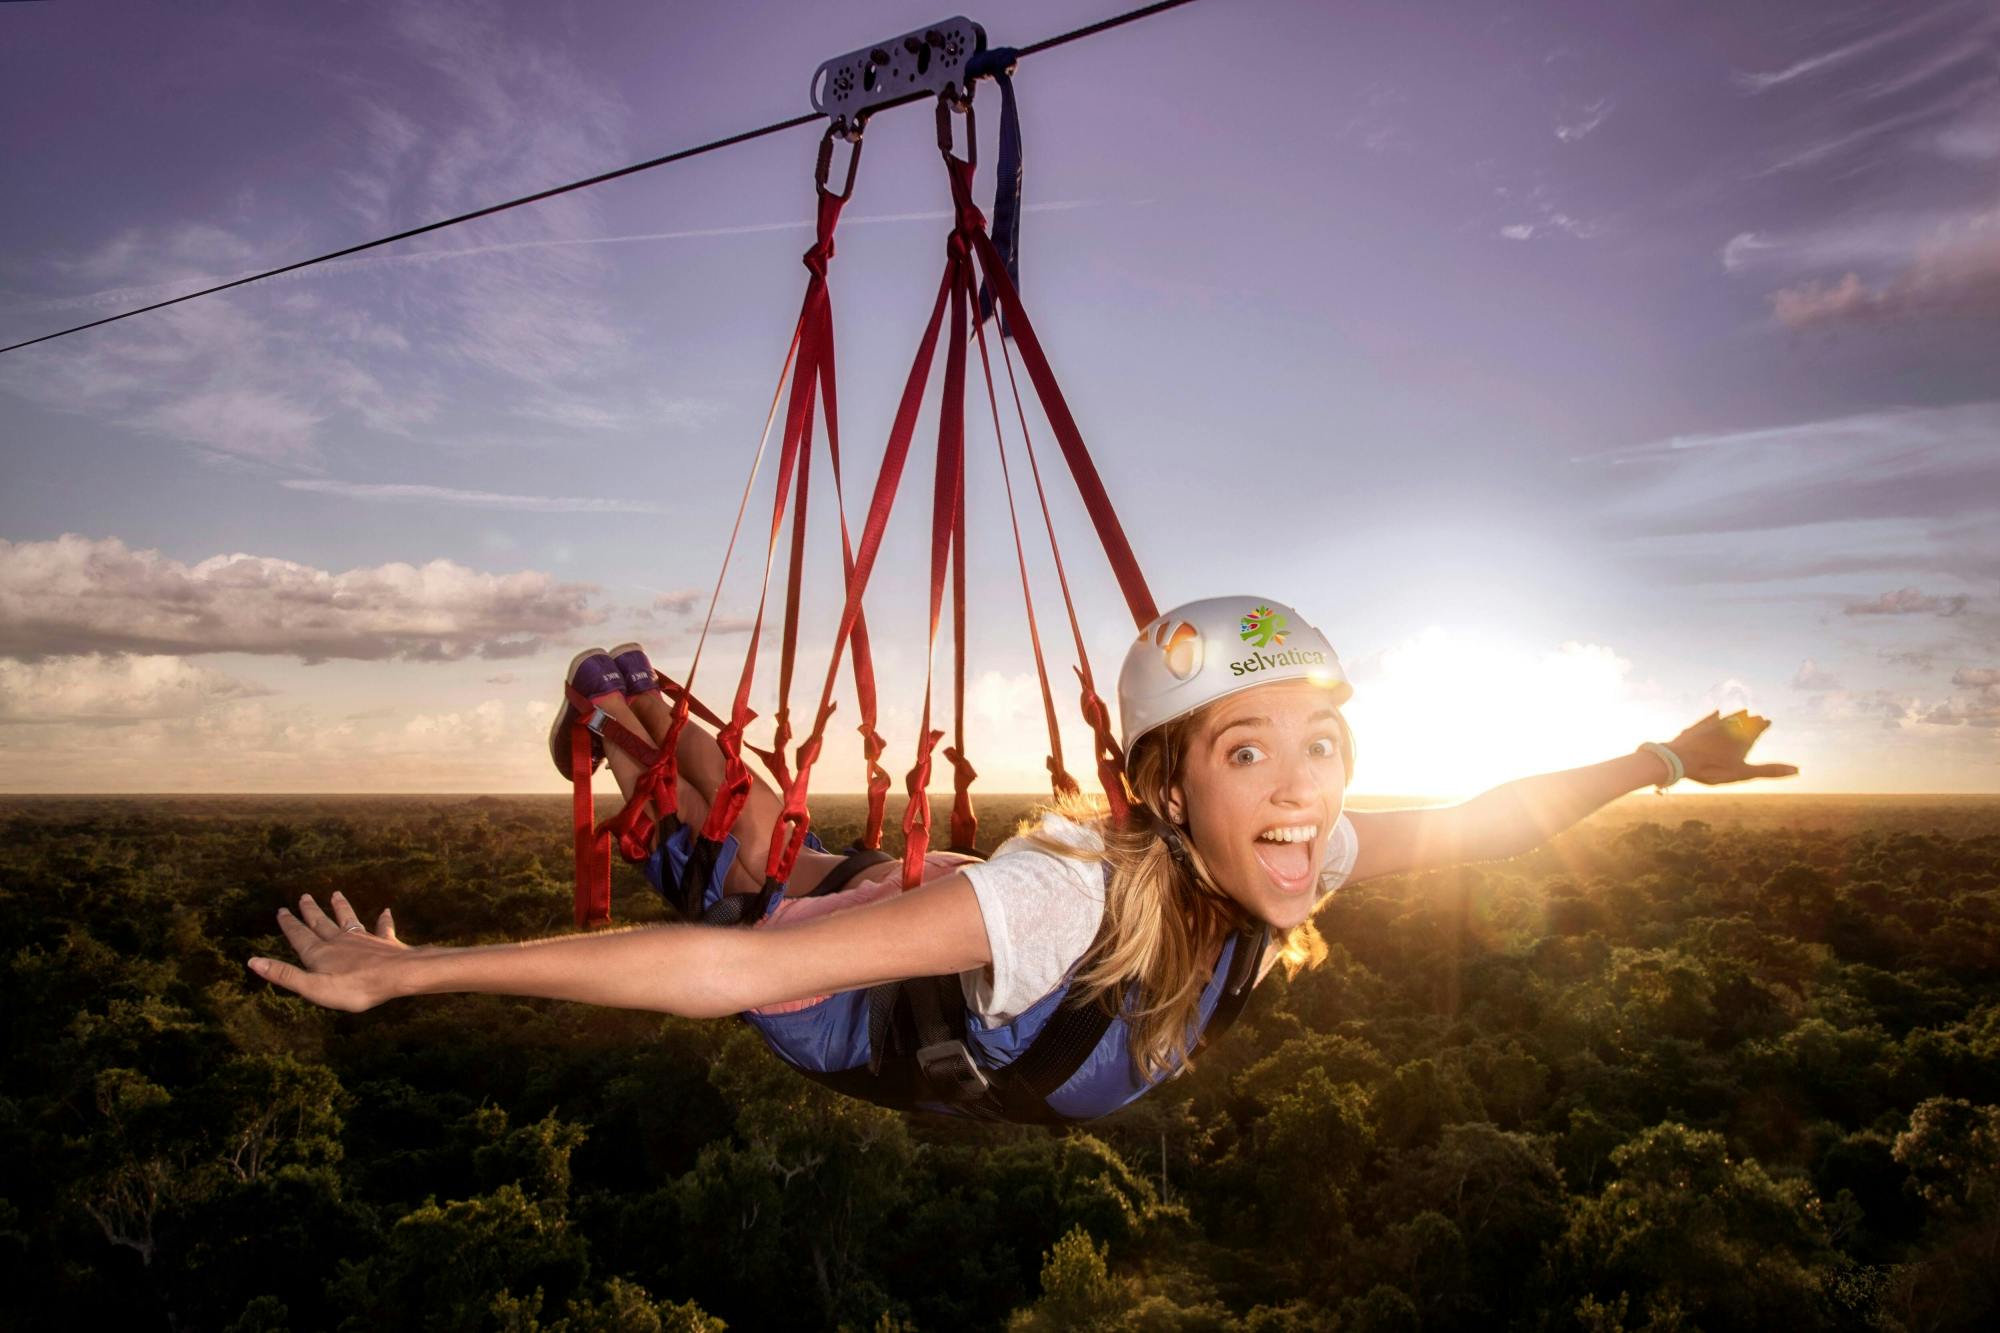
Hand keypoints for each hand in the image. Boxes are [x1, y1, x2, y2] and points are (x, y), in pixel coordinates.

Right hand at [248, 890, 414, 1011]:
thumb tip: (253, 961)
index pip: (299, 935)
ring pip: (348, 919)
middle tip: (304, 896)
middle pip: (321, 923)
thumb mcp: (312, 987)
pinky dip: (383, 920)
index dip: (289, 924)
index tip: (282, 910)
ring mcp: (363, 939)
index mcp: (320, 953)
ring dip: (341, 907)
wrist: (396, 976)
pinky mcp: (384, 943)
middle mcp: (339, 941)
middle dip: (311, 911)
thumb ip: (284, 974)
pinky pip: (383, 928)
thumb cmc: (353, 987)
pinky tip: (386, 911)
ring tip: (335, 894)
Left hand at [1658, 710, 1797, 785]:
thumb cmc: (1712, 768)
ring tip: (1743, 712)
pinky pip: (1709, 718)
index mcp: (1742, 738)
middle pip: (1744, 721)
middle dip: (1751, 720)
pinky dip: (1716, 715)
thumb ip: (1770, 771)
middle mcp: (1729, 727)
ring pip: (1728, 718)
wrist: (1679, 759)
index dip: (1763, 725)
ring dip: (1737, 715)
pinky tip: (1718, 712)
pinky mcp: (1697, 727)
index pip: (1757, 727)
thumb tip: (1799, 770)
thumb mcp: (1743, 773)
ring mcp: (1712, 725)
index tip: (1768, 721)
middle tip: (1757, 717)